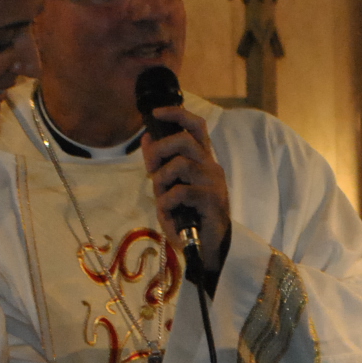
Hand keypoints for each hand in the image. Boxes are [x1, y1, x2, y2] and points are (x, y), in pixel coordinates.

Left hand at [142, 104, 230, 269]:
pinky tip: (168, 213)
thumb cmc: (188, 216)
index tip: (156, 113)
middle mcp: (211, 167)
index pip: (196, 126)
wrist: (208, 249)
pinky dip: (166, 202)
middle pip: (184, 140)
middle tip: (150, 169)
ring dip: (162, 180)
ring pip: (180, 164)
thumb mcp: (169, 187)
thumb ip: (160, 165)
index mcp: (203, 160)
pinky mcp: (212, 200)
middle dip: (159, 150)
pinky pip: (180, 192)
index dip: (177, 114)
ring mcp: (213, 183)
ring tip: (162, 197)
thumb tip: (148, 138)